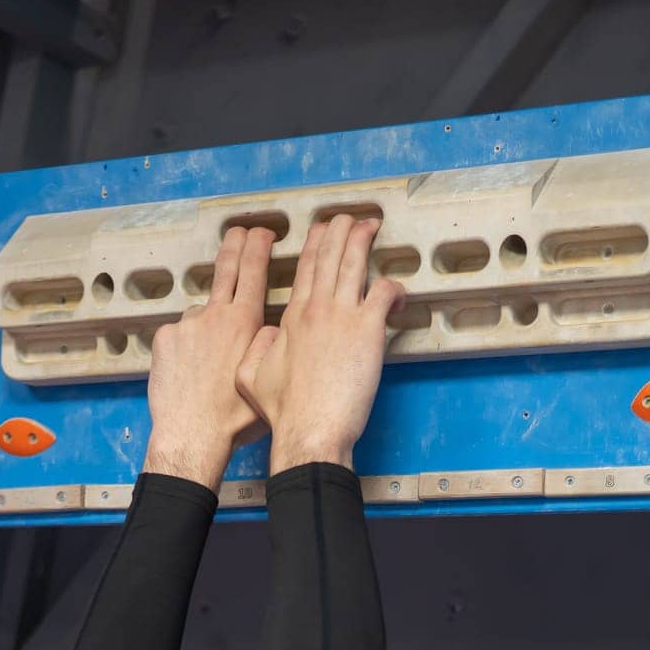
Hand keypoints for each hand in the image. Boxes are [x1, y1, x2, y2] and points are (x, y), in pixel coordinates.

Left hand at [144, 226, 274, 491]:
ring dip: (205, 328)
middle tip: (239, 231)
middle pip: (226, 269)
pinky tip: (187, 372)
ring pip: (200, 315)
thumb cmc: (233, 418)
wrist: (192, 435)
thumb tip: (268, 330)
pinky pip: (178, 335)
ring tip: (207, 363)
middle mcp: (216, 315)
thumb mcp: (263, 379)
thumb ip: (267, 347)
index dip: (259, 245)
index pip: (254, 270)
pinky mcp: (165, 338)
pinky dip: (184, 348)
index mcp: (245, 324)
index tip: (262, 232)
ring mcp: (187, 325)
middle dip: (235, 245)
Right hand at [235, 216, 402, 471]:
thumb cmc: (285, 413)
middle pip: (329, 256)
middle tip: (350, 218)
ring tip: (372, 226)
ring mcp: (342, 316)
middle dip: (340, 230)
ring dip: (363, 240)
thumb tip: (266, 335)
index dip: (316, 244)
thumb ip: (258, 349)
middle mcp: (316, 308)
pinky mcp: (367, 329)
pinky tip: (398, 294)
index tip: (322, 229)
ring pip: (354, 263)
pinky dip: (394, 287)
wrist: (309, 430)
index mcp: (291, 318)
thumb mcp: (251, 377)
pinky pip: (384, 292)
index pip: (304, 269)